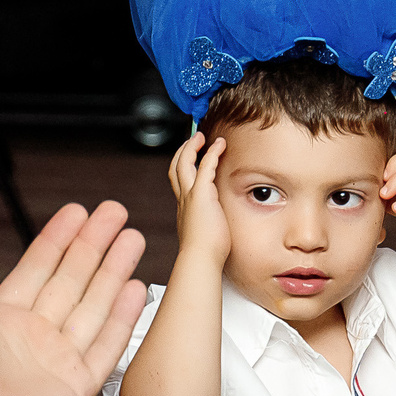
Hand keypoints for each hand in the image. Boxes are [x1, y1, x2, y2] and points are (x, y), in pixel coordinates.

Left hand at [0, 200, 146, 395]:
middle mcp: (35, 337)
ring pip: (94, 305)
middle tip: (115, 211)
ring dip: (114, 271)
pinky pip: (106, 345)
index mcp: (3, 321)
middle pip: (72, 280)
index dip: (58, 240)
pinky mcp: (78, 385)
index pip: (38, 268)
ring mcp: (59, 360)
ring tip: (134, 237)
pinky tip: (136, 288)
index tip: (77, 211)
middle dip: (94, 245)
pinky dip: (122, 318)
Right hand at [167, 131, 230, 269]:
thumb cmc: (207, 254)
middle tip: (193, 142)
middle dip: (182, 153)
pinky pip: (205, 165)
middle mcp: (183, 200)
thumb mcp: (206, 236)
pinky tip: (220, 144)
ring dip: (191, 147)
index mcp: (185, 210)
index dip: (185, 170)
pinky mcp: (201, 194)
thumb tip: (217, 225)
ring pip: (183, 163)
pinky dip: (211, 152)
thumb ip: (210, 226)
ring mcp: (190, 196)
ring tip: (201, 136)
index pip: (180, 184)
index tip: (193, 163)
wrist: (201, 259)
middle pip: (175, 169)